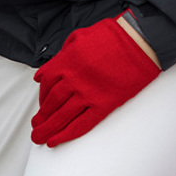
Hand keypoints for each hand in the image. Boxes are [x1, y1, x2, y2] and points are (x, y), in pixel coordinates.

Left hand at [31, 15, 159, 146]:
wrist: (139, 42)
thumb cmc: (113, 36)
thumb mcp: (80, 36)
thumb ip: (62, 55)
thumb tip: (44, 72)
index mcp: (67, 60)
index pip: (46, 82)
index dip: (41, 96)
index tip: (41, 103)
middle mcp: (74, 79)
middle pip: (51, 103)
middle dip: (42, 117)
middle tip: (36, 125)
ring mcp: (88, 93)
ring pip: (62, 116)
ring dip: (49, 128)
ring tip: (41, 137)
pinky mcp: (104, 104)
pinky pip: (82, 124)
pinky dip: (67, 134)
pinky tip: (57, 140)